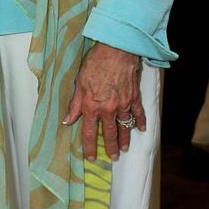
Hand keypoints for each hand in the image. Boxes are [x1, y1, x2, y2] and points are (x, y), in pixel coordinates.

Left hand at [63, 42, 145, 161]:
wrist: (116, 51)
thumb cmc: (95, 64)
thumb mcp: (79, 84)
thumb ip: (75, 104)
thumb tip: (68, 120)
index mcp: (92, 107)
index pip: (89, 132)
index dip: (90, 147)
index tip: (91, 157)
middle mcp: (108, 109)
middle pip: (110, 133)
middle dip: (111, 147)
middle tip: (113, 158)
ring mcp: (123, 104)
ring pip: (124, 126)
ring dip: (125, 139)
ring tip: (124, 149)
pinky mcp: (134, 97)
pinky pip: (138, 113)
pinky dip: (140, 122)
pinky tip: (140, 129)